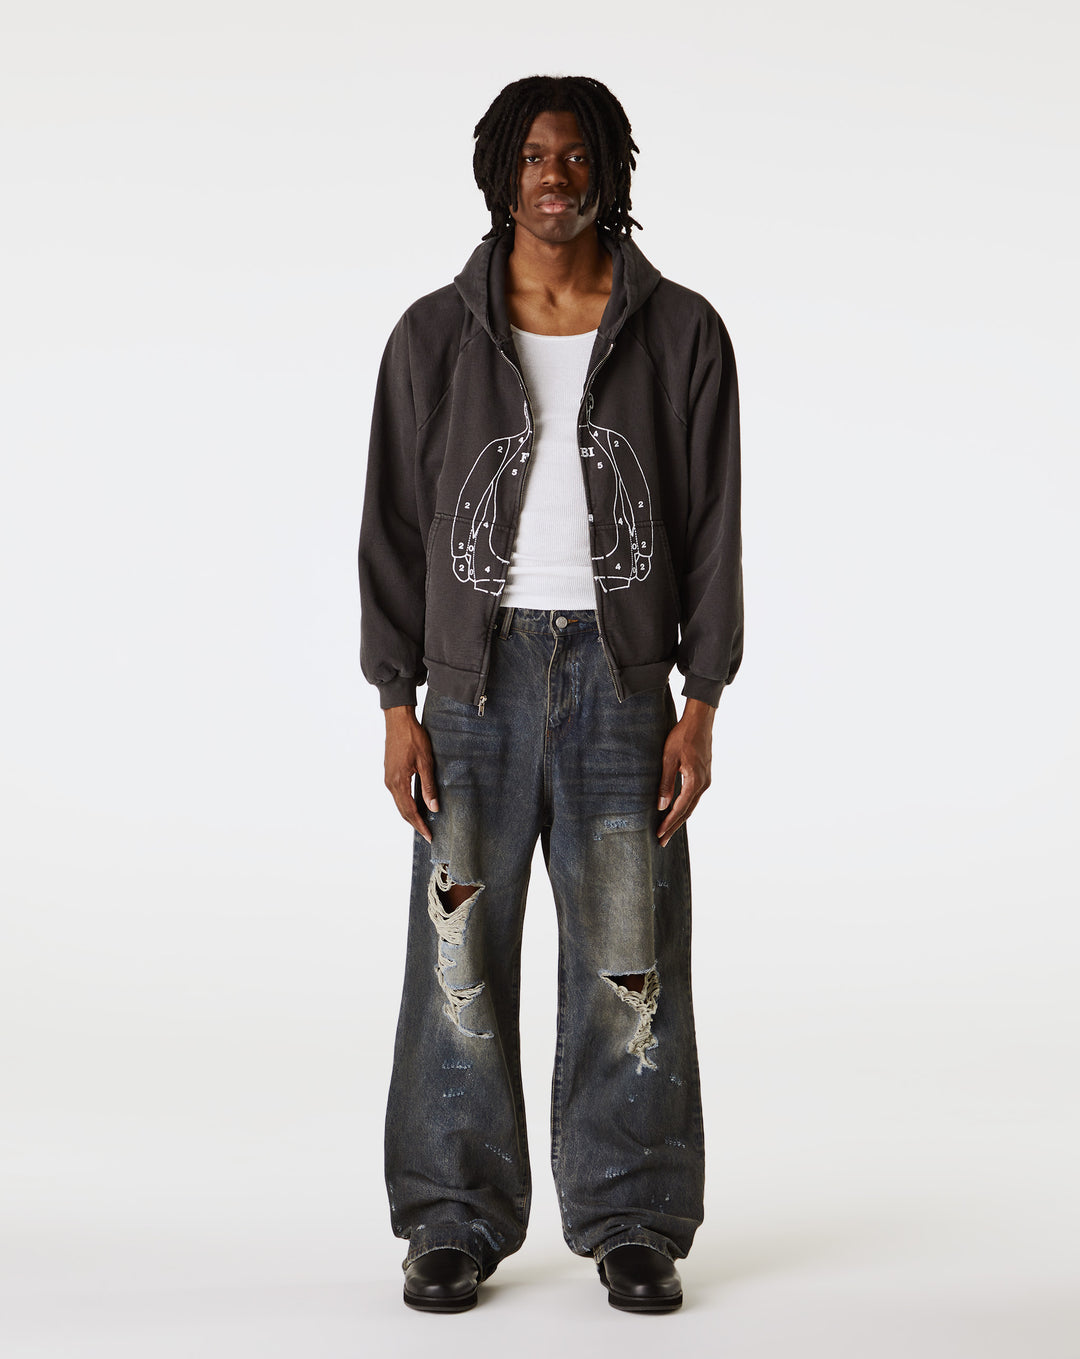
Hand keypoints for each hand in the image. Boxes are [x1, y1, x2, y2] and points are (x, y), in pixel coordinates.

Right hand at [384, 705, 437, 841]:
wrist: (398, 720)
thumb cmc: (413, 738)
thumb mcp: (426, 762)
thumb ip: (428, 786)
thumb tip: (433, 808)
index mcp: (399, 782)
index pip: (409, 811)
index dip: (420, 825)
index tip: (429, 836)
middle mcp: (390, 783)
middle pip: (402, 810)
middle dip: (415, 823)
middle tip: (427, 834)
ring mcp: (388, 778)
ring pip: (399, 803)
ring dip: (410, 814)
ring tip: (423, 823)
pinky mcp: (390, 772)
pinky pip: (398, 794)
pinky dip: (406, 804)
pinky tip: (415, 805)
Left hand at [656, 698, 714, 847]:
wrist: (699, 721)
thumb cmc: (682, 737)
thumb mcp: (669, 759)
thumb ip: (666, 783)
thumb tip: (662, 806)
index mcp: (695, 781)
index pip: (680, 809)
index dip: (669, 823)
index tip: (659, 834)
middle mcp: (703, 784)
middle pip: (687, 811)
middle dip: (674, 826)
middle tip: (662, 841)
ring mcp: (705, 780)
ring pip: (691, 805)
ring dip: (679, 818)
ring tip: (668, 830)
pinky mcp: (703, 775)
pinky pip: (693, 796)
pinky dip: (684, 807)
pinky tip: (677, 810)